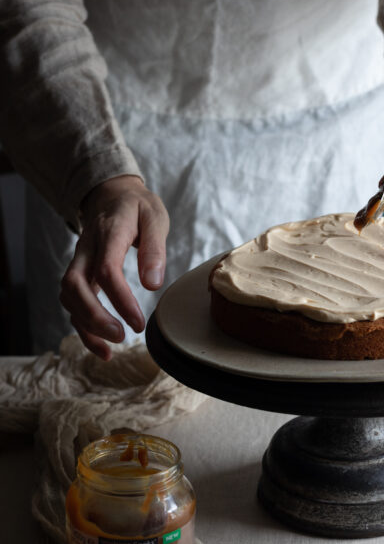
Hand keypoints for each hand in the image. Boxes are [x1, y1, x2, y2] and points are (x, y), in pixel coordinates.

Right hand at [60, 175, 169, 360]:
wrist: (110, 194)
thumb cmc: (137, 207)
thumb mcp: (154, 217)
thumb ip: (155, 249)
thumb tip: (153, 284)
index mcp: (108, 233)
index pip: (106, 269)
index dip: (120, 299)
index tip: (138, 322)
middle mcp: (86, 249)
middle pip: (74, 285)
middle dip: (94, 316)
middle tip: (121, 336)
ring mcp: (78, 261)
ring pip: (68, 296)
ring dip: (85, 325)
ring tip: (110, 349)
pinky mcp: (79, 273)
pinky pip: (72, 302)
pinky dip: (82, 327)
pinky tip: (102, 346)